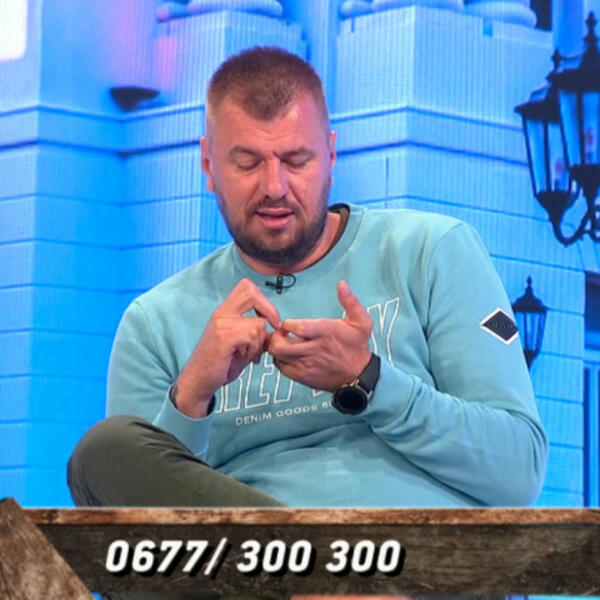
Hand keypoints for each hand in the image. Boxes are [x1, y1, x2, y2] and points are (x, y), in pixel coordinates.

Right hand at [175, 278, 279, 417]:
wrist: (198, 381)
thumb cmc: (220, 364)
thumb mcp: (240, 343)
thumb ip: (254, 331)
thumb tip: (276, 327)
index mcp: (225, 312)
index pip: (246, 287)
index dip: (264, 300)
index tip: (270, 319)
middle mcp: (221, 313)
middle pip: (250, 291)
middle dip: (269, 309)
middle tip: (273, 327)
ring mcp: (221, 324)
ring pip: (257, 322)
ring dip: (260, 341)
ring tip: (252, 354)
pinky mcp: (223, 337)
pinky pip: (251, 335)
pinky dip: (254, 348)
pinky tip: (248, 358)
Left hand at [268, 281, 372, 390]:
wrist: (359, 375)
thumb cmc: (357, 346)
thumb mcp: (362, 322)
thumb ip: (350, 302)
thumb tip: (342, 284)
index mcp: (325, 332)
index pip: (297, 328)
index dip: (287, 324)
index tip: (288, 324)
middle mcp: (313, 349)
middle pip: (280, 345)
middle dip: (275, 336)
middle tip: (280, 333)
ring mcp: (307, 365)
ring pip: (278, 356)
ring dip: (276, 348)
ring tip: (283, 343)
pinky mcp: (303, 377)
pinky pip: (282, 368)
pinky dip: (280, 360)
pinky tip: (287, 355)